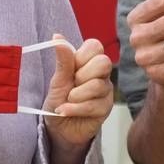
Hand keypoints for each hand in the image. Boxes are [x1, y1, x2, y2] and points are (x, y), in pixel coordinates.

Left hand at [43, 36, 114, 151]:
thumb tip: (57, 36)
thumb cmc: (59, 100)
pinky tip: (66, 110)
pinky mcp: (106, 109)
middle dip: (82, 75)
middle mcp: (101, 75)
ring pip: (98, 85)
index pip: (95, 46)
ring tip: (67, 100)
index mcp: (88, 62)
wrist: (58, 128)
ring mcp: (105, 91)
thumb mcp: (57, 79)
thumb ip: (63, 60)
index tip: (71, 68)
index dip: (81, 56)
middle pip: (103, 62)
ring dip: (76, 95)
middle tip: (71, 85)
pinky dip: (74, 108)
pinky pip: (94, 105)